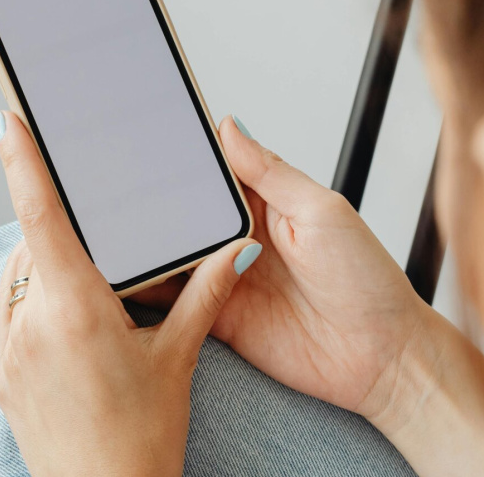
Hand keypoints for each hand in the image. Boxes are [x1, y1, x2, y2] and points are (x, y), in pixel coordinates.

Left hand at [0, 110, 261, 475]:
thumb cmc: (142, 440)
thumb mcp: (180, 357)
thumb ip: (206, 293)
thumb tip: (236, 249)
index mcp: (76, 310)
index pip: (41, 216)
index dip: (23, 162)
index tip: (7, 122)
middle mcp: (30, 325)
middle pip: (33, 246)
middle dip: (61, 229)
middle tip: (99, 230)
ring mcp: (9, 353)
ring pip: (18, 280)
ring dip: (46, 266)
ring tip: (95, 288)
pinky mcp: (2, 376)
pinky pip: (9, 314)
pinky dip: (34, 301)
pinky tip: (72, 321)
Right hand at [140, 117, 483, 475]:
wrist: (381, 357)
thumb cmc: (366, 279)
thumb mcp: (322, 211)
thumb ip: (271, 173)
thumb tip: (230, 125)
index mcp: (268, 202)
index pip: (213, 171)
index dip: (180, 156)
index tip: (142, 137)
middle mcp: (241, 237)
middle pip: (183, 212)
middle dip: (150, 201)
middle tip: (106, 184)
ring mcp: (226, 278)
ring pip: (171, 254)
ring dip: (143, 244)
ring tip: (102, 227)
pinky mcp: (217, 318)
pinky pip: (173, 301)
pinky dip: (146, 290)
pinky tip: (118, 277)